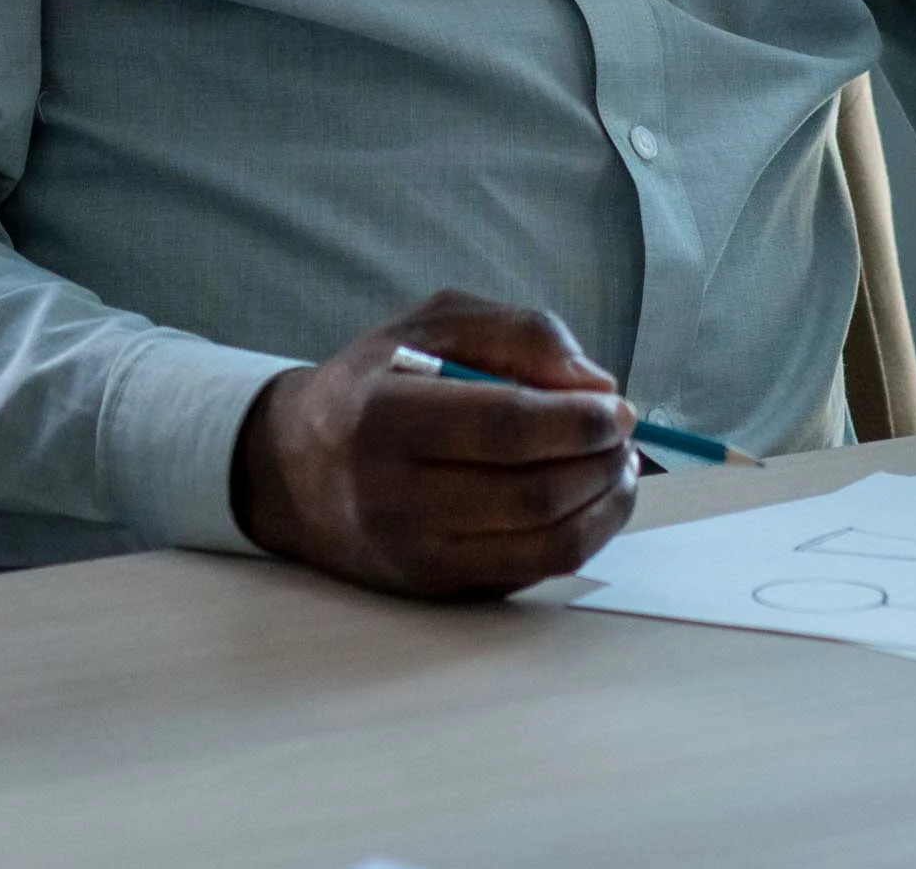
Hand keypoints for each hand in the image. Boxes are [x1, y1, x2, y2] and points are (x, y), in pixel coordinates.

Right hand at [228, 291, 638, 597]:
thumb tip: (597, 386)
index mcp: (384, 417)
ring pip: (545, 545)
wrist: (292, 472)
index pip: (504, 429)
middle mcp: (395, 496)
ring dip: (604, 505)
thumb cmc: (374, 382)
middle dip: (600, 463)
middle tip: (623, 434)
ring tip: (617, 466)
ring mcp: (418, 554)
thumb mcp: (432, 325)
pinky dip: (582, 535)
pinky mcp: (439, 590)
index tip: (616, 406)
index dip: (576, 421)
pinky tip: (590, 499)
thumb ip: (519, 334)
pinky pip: (534, 572)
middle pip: (534, 495)